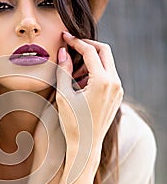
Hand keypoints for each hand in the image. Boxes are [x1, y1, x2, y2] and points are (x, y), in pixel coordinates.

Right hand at [56, 32, 122, 176]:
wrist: (86, 146)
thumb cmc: (73, 123)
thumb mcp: (64, 95)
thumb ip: (64, 70)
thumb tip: (64, 52)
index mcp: (102, 82)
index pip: (90, 51)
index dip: (76, 42)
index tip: (65, 38)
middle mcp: (115, 83)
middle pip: (105, 51)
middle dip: (88, 45)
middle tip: (72, 45)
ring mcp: (118, 90)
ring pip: (107, 63)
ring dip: (91, 60)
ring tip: (73, 71)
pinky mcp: (117, 96)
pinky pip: (109, 75)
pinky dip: (96, 71)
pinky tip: (80, 81)